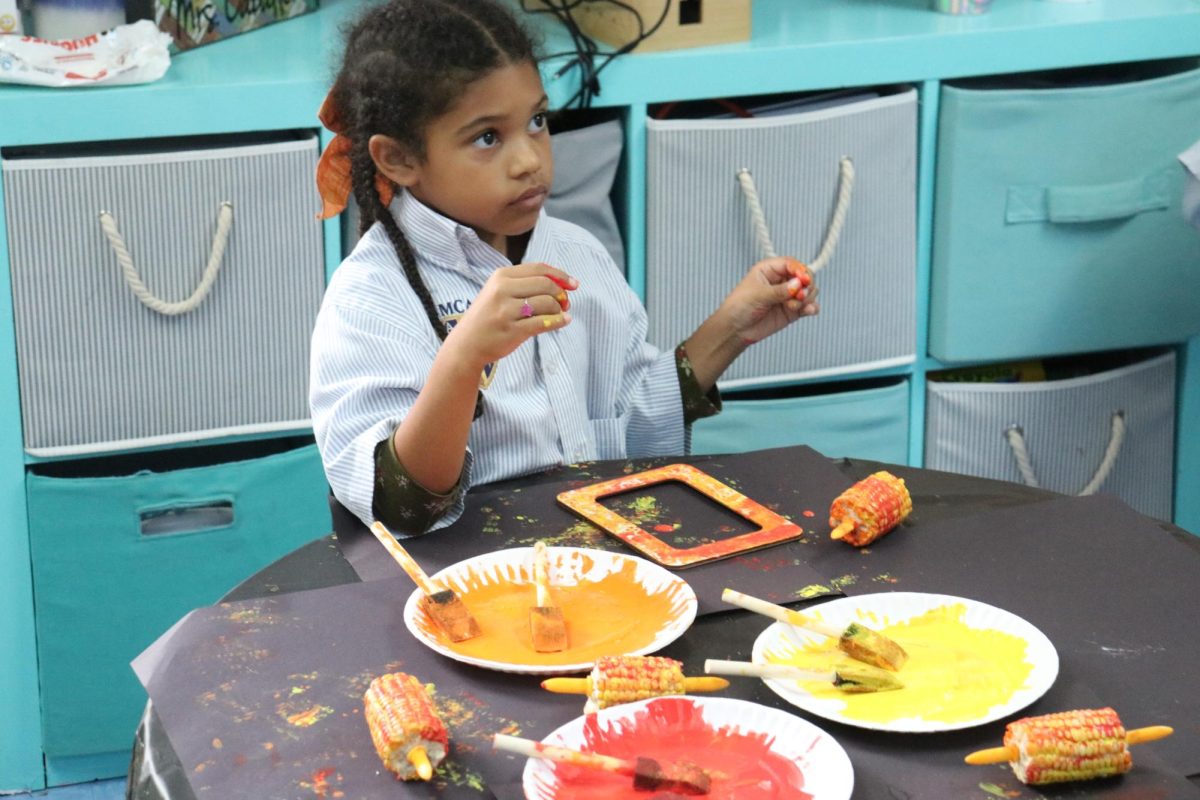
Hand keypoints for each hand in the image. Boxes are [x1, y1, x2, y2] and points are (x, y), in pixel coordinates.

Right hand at [443, 262, 576, 367]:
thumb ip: (525, 284)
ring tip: (559, 314)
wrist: (467, 344)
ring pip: (546, 303)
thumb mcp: (498, 291)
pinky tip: (562, 322)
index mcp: (500, 276)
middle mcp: (502, 290)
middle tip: (566, 303)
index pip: (539, 269)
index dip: (560, 275)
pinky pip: (543, 323)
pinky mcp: (512, 330)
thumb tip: (561, 284)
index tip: (574, 284)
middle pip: (545, 284)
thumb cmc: (487, 317)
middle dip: (561, 294)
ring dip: (559, 309)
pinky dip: (557, 322)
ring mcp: (506, 311)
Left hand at [722, 256, 818, 345]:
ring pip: (809, 291)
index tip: (804, 280)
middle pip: (805, 276)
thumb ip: (779, 290)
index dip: (800, 270)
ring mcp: (789, 295)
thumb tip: (798, 284)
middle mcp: (781, 280)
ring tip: (794, 306)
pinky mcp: (793, 310)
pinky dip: (811, 308)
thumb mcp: (757, 295)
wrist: (735, 329)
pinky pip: (809, 306)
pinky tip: (807, 311)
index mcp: (770, 270)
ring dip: (807, 298)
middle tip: (800, 296)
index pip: (791, 264)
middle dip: (806, 285)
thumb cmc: (739, 306)